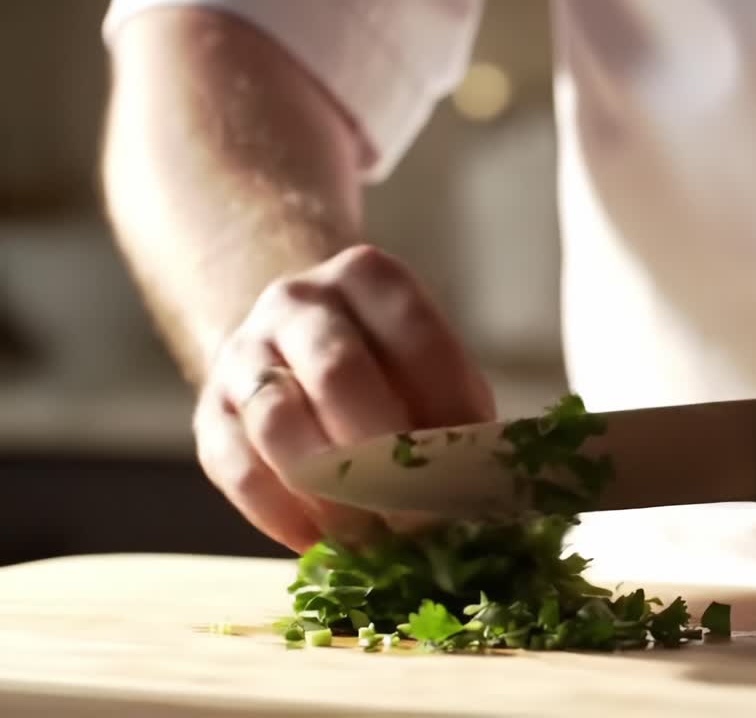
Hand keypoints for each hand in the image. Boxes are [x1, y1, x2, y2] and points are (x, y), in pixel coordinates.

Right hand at [193, 245, 494, 551]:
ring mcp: (243, 354)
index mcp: (368, 277)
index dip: (449, 411)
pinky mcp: (207, 414)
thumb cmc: (386, 367)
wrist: (291, 346)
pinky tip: (324, 543)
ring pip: (279, 423)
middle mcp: (298, 302)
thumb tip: (484, 486)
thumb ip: (453, 412)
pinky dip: (283, 514)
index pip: (417, 340)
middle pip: (338, 374)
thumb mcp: (428, 365)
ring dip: (331, 492)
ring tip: (376, 540)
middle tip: (422, 521)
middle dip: (384, 456)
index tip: (473, 473)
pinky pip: (238, 469)